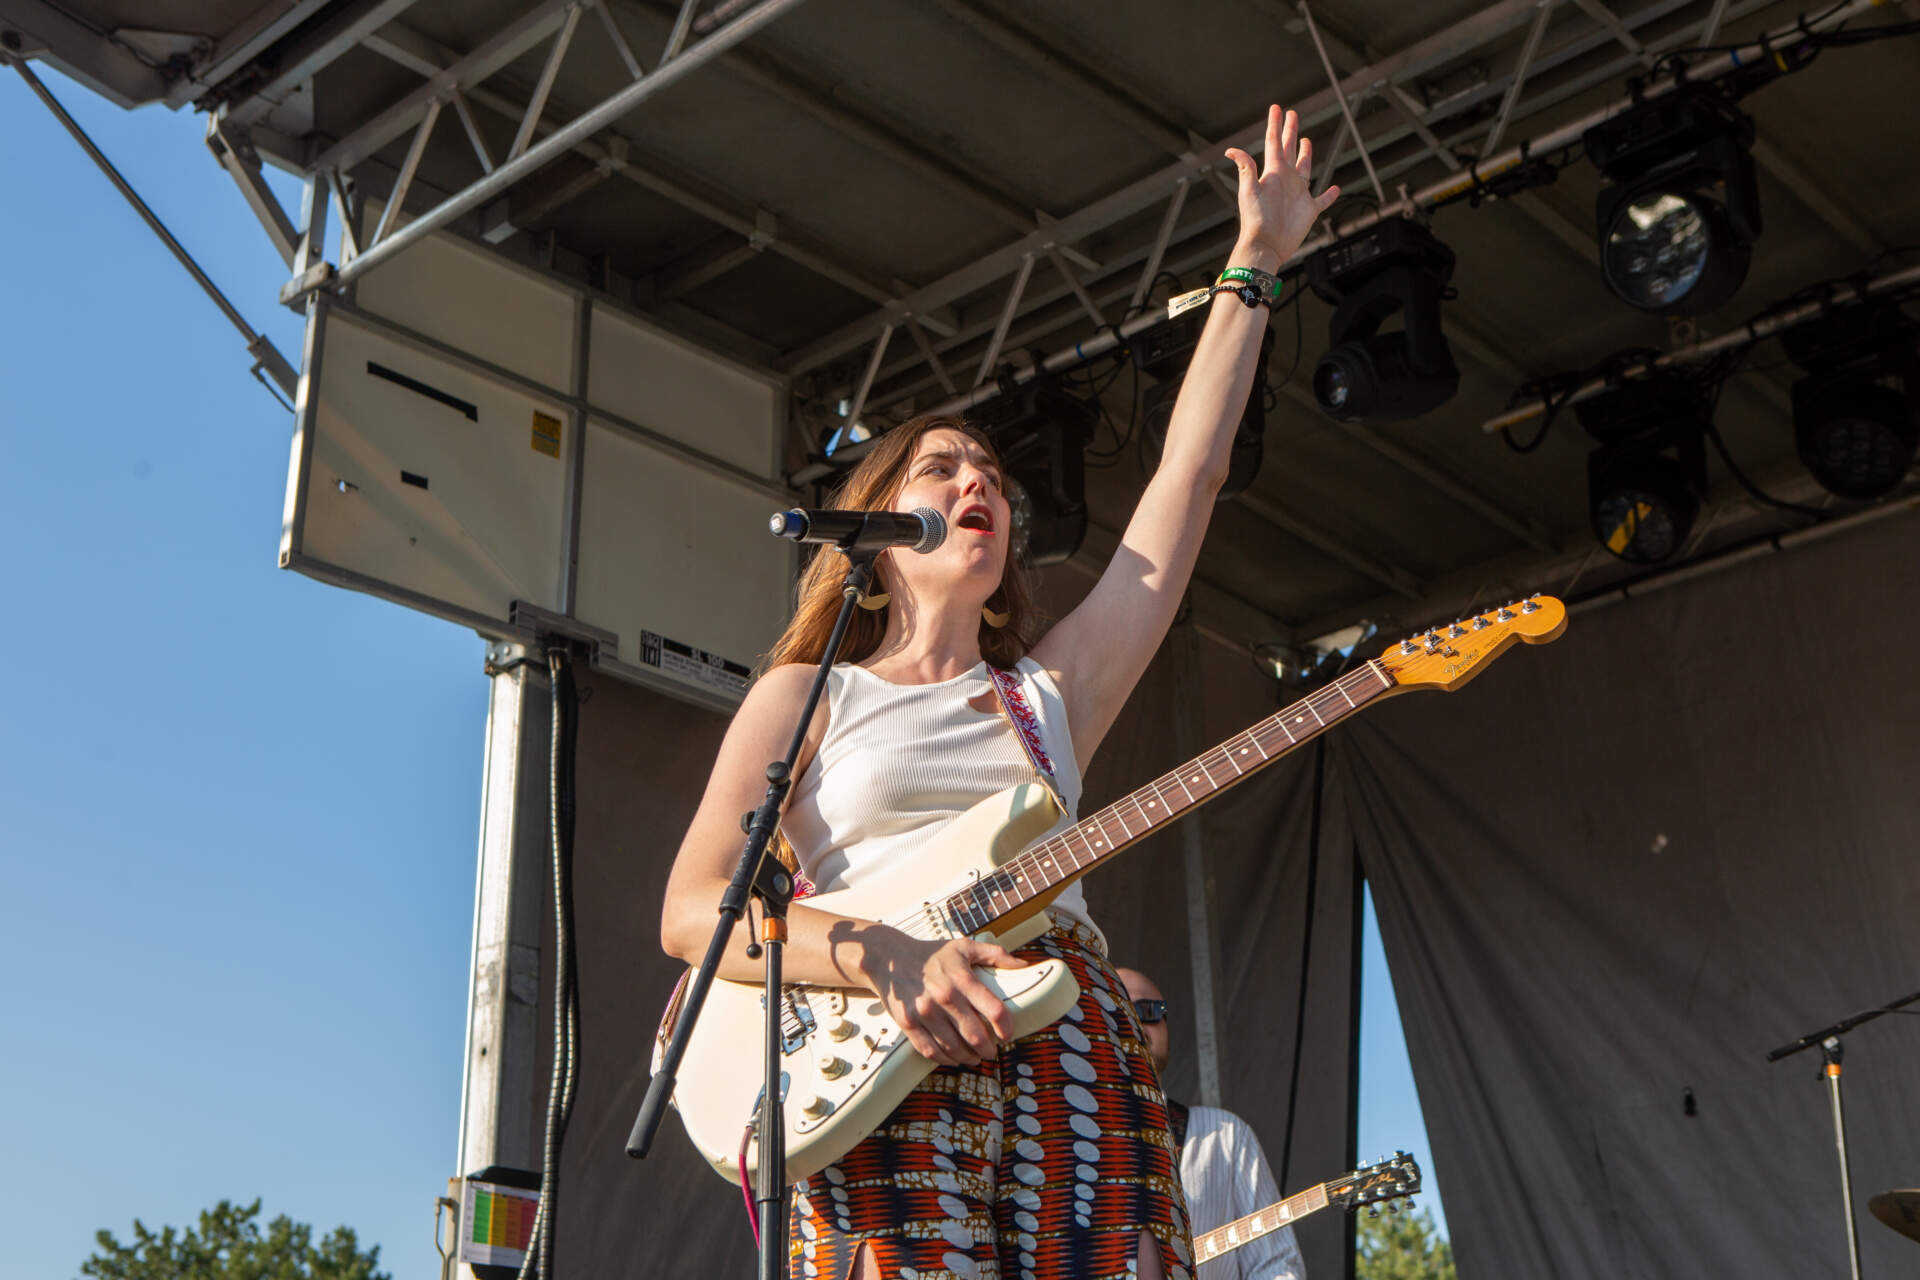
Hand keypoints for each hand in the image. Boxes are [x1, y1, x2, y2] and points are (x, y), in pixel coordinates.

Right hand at [860, 930, 1029, 1066]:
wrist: (890, 959)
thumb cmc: (931, 954)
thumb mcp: (964, 947)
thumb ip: (995, 954)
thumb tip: (1022, 965)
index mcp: (962, 978)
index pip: (994, 1010)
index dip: (1006, 1027)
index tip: (1007, 1034)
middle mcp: (944, 996)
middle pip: (975, 1035)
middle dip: (988, 1049)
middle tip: (992, 1051)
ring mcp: (924, 1012)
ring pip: (953, 1047)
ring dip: (969, 1057)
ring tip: (976, 1057)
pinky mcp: (908, 1023)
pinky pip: (930, 1051)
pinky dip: (945, 1060)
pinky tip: (954, 1058)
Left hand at [1224, 105, 1341, 267]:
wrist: (1266, 245)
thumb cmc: (1256, 220)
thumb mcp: (1249, 190)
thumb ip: (1245, 168)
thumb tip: (1230, 150)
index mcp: (1273, 173)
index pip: (1274, 143)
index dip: (1275, 125)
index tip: (1277, 108)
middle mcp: (1285, 180)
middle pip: (1289, 149)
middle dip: (1291, 131)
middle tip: (1293, 114)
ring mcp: (1298, 194)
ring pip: (1304, 169)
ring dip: (1306, 155)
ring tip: (1306, 142)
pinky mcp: (1308, 210)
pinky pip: (1322, 200)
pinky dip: (1329, 195)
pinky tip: (1335, 188)